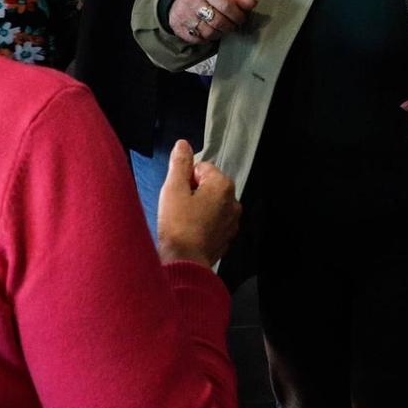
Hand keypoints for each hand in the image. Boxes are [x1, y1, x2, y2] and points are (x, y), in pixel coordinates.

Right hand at [157, 138, 240, 265]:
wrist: (185, 262)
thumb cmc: (178, 225)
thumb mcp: (173, 189)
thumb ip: (180, 164)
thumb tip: (183, 144)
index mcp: (223, 185)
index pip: (201, 168)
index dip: (184, 179)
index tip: (176, 194)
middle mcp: (233, 201)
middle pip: (208, 185)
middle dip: (192, 193)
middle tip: (177, 208)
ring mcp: (232, 221)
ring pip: (210, 204)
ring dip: (197, 208)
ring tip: (182, 221)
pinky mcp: (226, 238)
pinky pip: (213, 222)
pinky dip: (202, 223)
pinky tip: (190, 232)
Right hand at [168, 0, 256, 44]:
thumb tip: (254, 3)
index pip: (226, 6)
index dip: (238, 15)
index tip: (241, 18)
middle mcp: (193, 2)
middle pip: (218, 21)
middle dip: (230, 26)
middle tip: (233, 25)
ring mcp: (184, 16)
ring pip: (209, 33)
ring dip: (219, 34)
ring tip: (221, 28)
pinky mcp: (179, 28)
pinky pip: (198, 40)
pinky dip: (206, 39)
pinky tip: (209, 32)